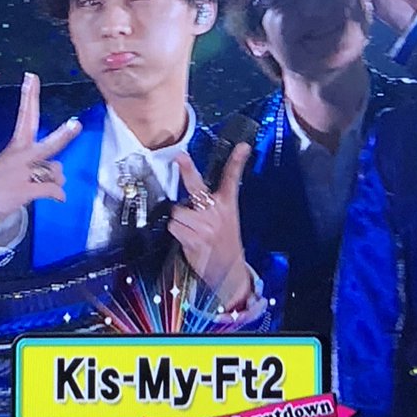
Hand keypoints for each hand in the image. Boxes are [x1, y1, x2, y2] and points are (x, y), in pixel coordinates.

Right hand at [0, 73, 81, 218]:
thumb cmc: (0, 180)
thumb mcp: (12, 161)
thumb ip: (38, 159)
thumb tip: (60, 169)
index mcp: (17, 145)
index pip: (25, 116)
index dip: (29, 96)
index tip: (32, 77)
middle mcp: (23, 156)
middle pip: (49, 144)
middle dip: (64, 135)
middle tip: (75, 125)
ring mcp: (25, 173)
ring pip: (57, 171)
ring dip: (55, 180)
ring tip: (40, 185)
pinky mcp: (27, 189)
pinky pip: (53, 190)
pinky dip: (57, 195)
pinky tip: (55, 197)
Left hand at [169, 143, 252, 309]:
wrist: (227, 270)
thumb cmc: (223, 241)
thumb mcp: (226, 218)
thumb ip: (213, 203)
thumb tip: (196, 192)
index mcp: (227, 205)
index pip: (232, 179)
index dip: (237, 161)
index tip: (242, 147)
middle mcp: (216, 212)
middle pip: (197, 186)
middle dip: (187, 170)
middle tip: (180, 157)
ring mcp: (205, 226)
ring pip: (177, 212)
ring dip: (178, 220)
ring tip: (190, 228)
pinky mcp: (194, 238)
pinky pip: (174, 227)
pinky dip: (177, 232)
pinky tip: (188, 238)